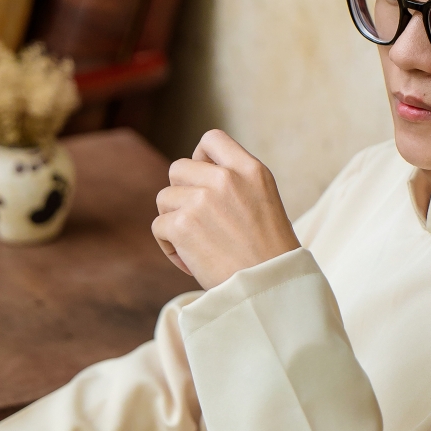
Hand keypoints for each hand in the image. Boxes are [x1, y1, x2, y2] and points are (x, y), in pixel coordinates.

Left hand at [153, 129, 299, 289]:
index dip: (200, 158)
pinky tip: (191, 260)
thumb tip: (191, 179)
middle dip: (182, 194)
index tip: (204, 182)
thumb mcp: (262, 202)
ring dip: (174, 222)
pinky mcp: (183, 225)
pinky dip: (169, 246)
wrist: (270, 290)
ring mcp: (202, 200)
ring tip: (197, 245)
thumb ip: (234, 183)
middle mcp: (225, 178)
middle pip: (178, 169)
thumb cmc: (268, 254)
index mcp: (250, 170)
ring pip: (164, 199)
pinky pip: (159, 226)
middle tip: (198, 222)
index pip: (211, 140)